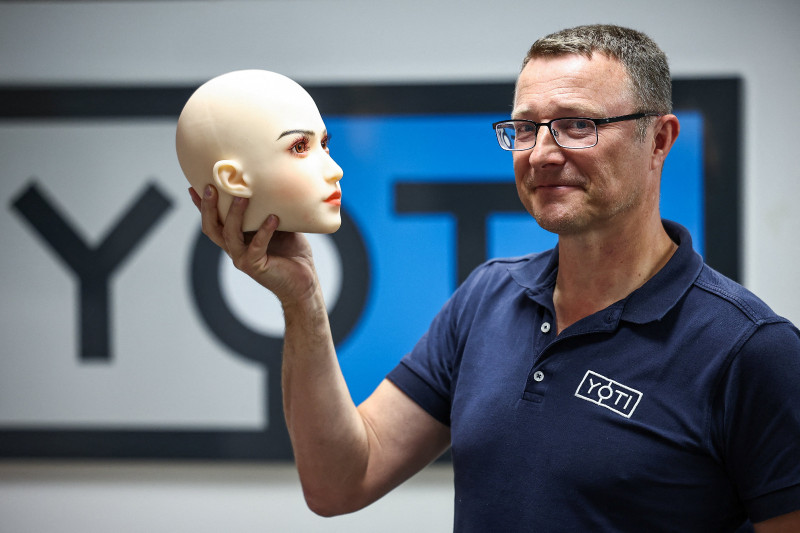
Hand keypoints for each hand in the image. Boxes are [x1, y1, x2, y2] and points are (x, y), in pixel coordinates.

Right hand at [189, 185, 319, 305]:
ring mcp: (243, 258)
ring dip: (235, 214)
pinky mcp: (256, 266)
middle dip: (208, 207)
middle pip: (212, 227)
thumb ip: (271, 209)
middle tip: (211, 187)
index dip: (201, 205)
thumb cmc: (293, 253)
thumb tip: (275, 184)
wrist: (304, 282)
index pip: (214, 220)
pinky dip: (264, 231)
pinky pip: (257, 246)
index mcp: (237, 238)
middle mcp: (235, 249)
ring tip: (243, 197)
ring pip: (229, 235)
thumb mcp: (281, 226)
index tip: (193, 185)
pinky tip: (273, 218)